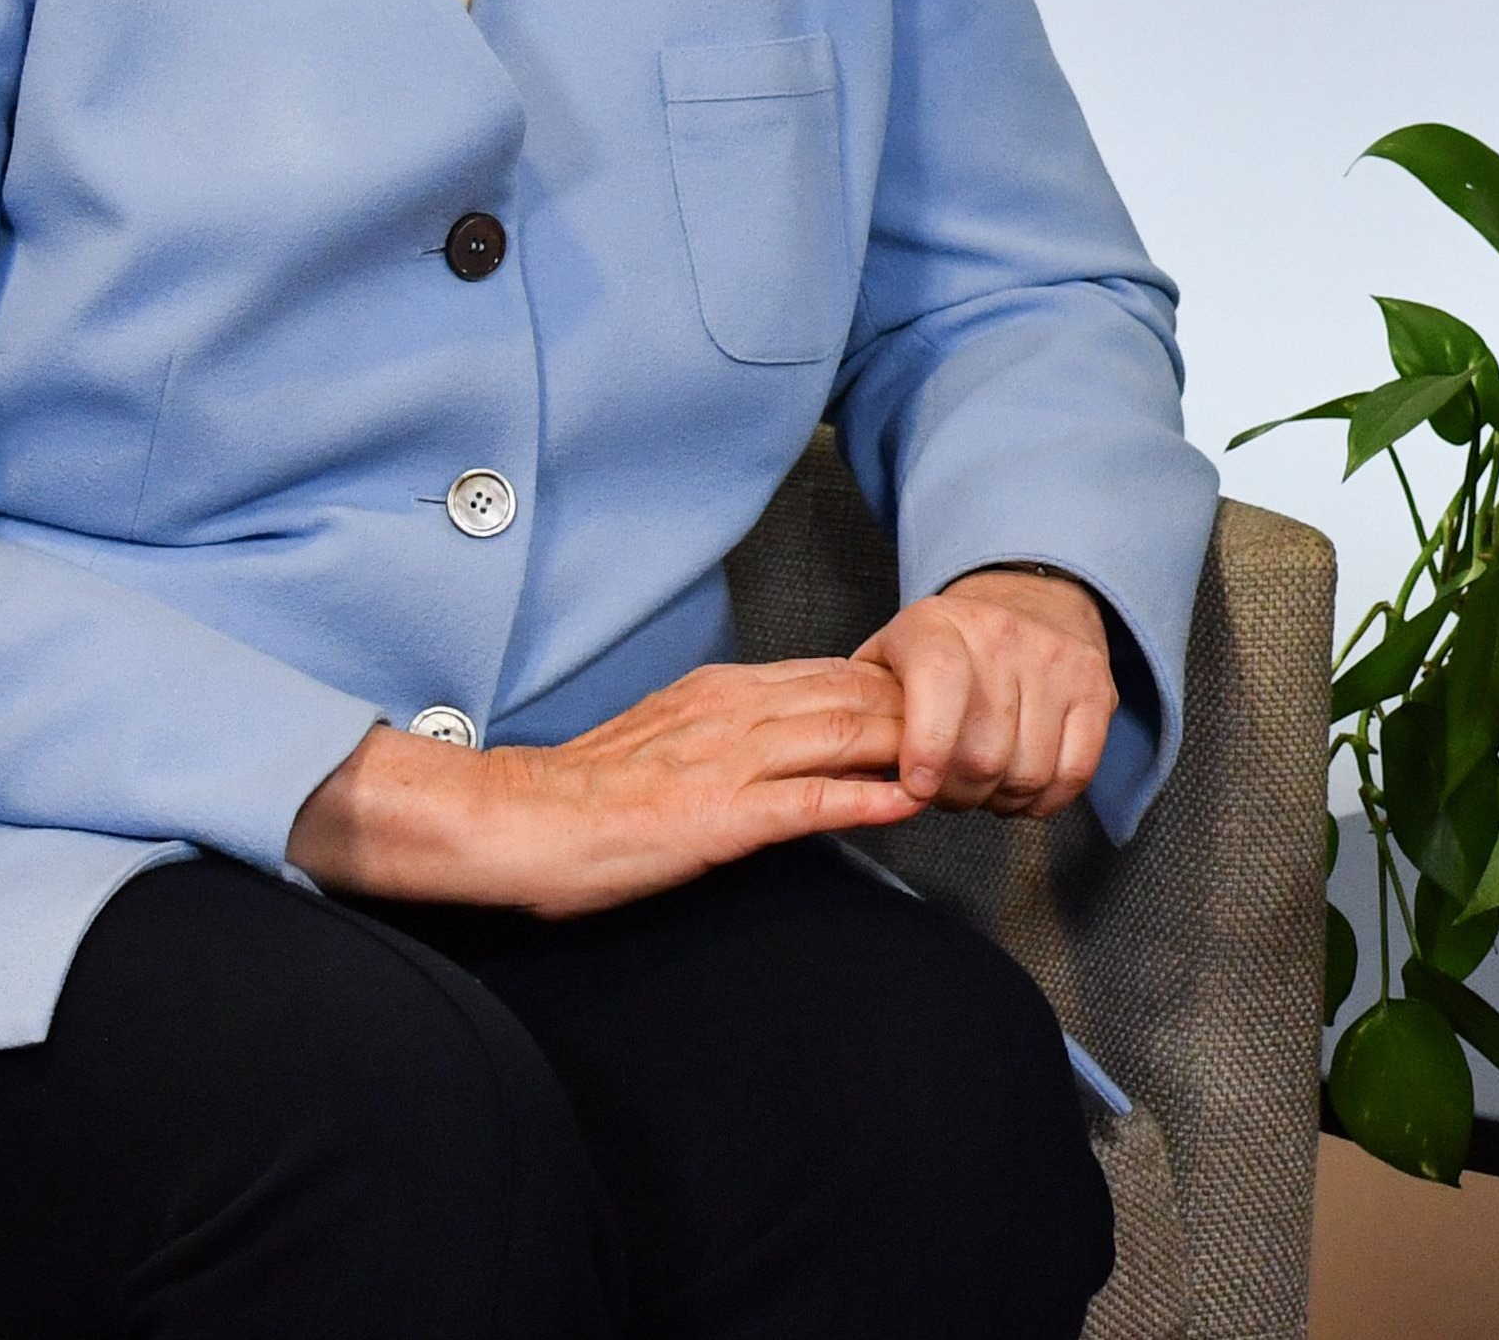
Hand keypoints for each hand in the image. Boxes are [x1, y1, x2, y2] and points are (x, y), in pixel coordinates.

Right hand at [287, 657, 921, 916]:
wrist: (513, 822)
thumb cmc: (583, 794)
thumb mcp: (669, 737)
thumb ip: (731, 729)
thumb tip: (789, 732)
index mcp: (724, 693)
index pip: (836, 675)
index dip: (900, 690)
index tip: (951, 703)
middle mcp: (736, 713)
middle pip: (857, 698)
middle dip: (928, 713)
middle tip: (986, 729)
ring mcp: (730, 763)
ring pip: (844, 738)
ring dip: (914, 749)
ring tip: (971, 764)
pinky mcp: (718, 816)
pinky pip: (808, 802)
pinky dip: (865, 799)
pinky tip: (909, 803)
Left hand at [856, 565, 1118, 817]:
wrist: (1028, 597)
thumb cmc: (944, 647)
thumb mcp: (888, 657)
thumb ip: (864, 710)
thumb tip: (849, 774)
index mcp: (936, 627)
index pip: (939, 686)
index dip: (928, 749)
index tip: (918, 787)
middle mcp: (1002, 637)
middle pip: (984, 753)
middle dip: (958, 794)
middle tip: (947, 790)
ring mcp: (1057, 662)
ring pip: (1029, 771)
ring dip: (1001, 800)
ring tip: (984, 785)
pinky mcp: (1098, 688)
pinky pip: (1075, 772)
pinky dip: (1046, 799)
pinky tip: (1023, 788)